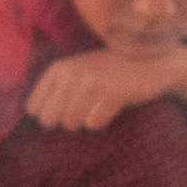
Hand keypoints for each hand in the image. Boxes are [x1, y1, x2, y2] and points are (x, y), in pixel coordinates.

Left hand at [24, 45, 186, 131]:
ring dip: (84, 123)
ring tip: (97, 109)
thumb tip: (34, 119)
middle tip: (85, 111)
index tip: (68, 111)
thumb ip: (55, 92)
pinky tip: (109, 110)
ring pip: (70, 123)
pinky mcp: (112, 92)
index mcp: (58, 69)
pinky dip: (100, 122)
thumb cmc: (111, 74)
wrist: (153, 62)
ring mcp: (92, 81)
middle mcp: (71, 72)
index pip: (34, 109)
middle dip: (65, 123)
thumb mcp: (77, 74)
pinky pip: (93, 123)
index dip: (49, 117)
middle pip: (49, 120)